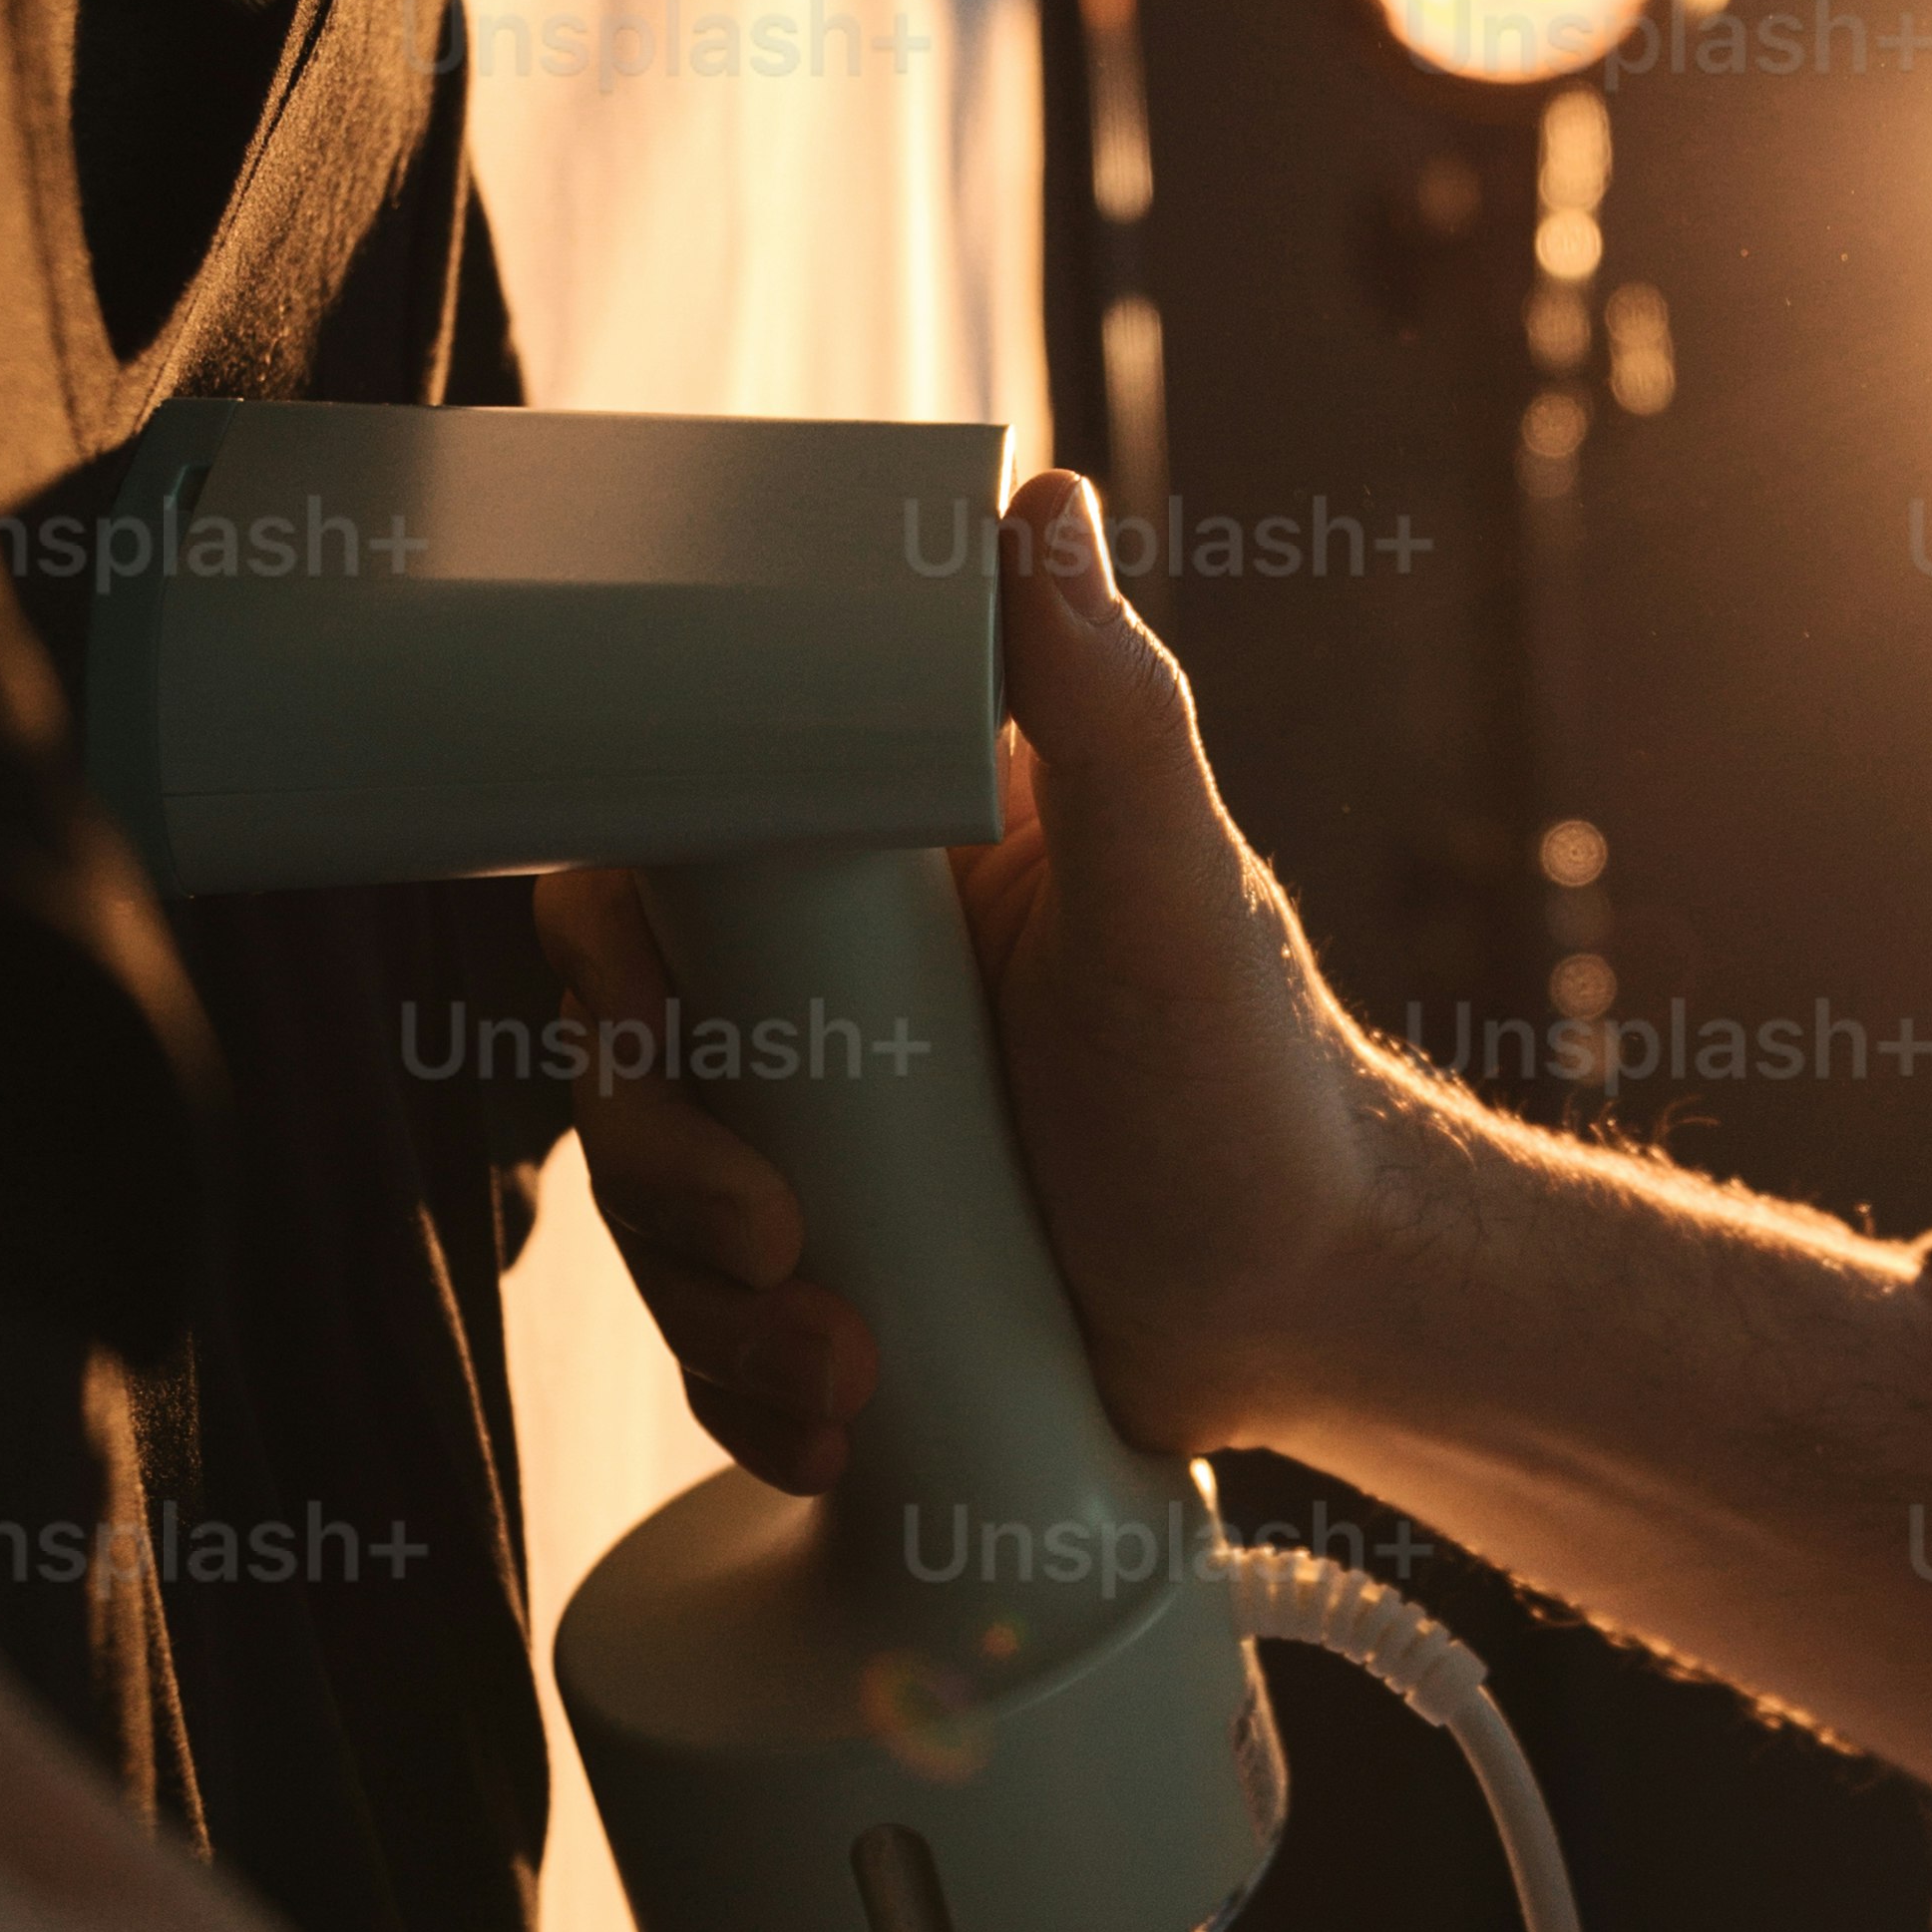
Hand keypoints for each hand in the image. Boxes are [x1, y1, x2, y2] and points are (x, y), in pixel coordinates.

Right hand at [540, 459, 1390, 1483]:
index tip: (656, 1026)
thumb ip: (1107, 707)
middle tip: (777, 1243)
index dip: (612, 952)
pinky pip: (715, 1322)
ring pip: (655, 1203)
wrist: (1320, 1315)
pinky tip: (830, 1430)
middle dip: (668, 1170)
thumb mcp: (1177, 894)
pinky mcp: (841, 1268)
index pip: (660, 861)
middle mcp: (834, 989)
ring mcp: (829, 1137)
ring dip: (709, 1308)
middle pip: (628, 1051)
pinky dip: (744, 1388)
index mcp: (879, 871)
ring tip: (840, 1369)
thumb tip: (1037, 501)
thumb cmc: (1268, 1088)